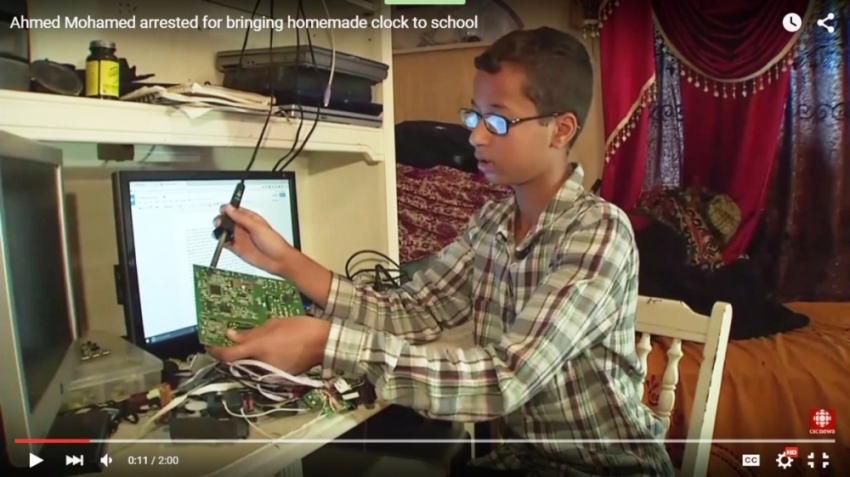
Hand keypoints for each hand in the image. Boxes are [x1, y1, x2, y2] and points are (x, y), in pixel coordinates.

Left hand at [207, 316, 330, 375]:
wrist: (324, 342)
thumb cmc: (299, 328)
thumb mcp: (272, 324)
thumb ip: (250, 333)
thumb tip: (230, 335)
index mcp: (257, 349)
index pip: (227, 356)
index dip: (215, 351)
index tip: (208, 344)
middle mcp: (261, 365)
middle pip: (238, 363)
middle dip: (230, 354)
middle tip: (227, 342)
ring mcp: (270, 372)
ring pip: (250, 366)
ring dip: (245, 357)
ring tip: (247, 344)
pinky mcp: (280, 375)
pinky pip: (263, 368)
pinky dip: (260, 360)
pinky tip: (265, 350)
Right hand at [215, 204, 291, 275]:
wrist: (278, 260)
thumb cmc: (273, 242)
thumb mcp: (256, 227)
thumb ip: (241, 218)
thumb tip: (228, 208)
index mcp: (250, 218)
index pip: (234, 210)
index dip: (227, 209)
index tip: (222, 211)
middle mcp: (243, 227)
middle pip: (227, 220)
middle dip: (221, 219)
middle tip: (219, 222)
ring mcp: (240, 237)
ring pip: (224, 231)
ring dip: (219, 230)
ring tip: (219, 231)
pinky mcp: (237, 248)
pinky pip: (225, 243)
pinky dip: (221, 241)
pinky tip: (221, 240)